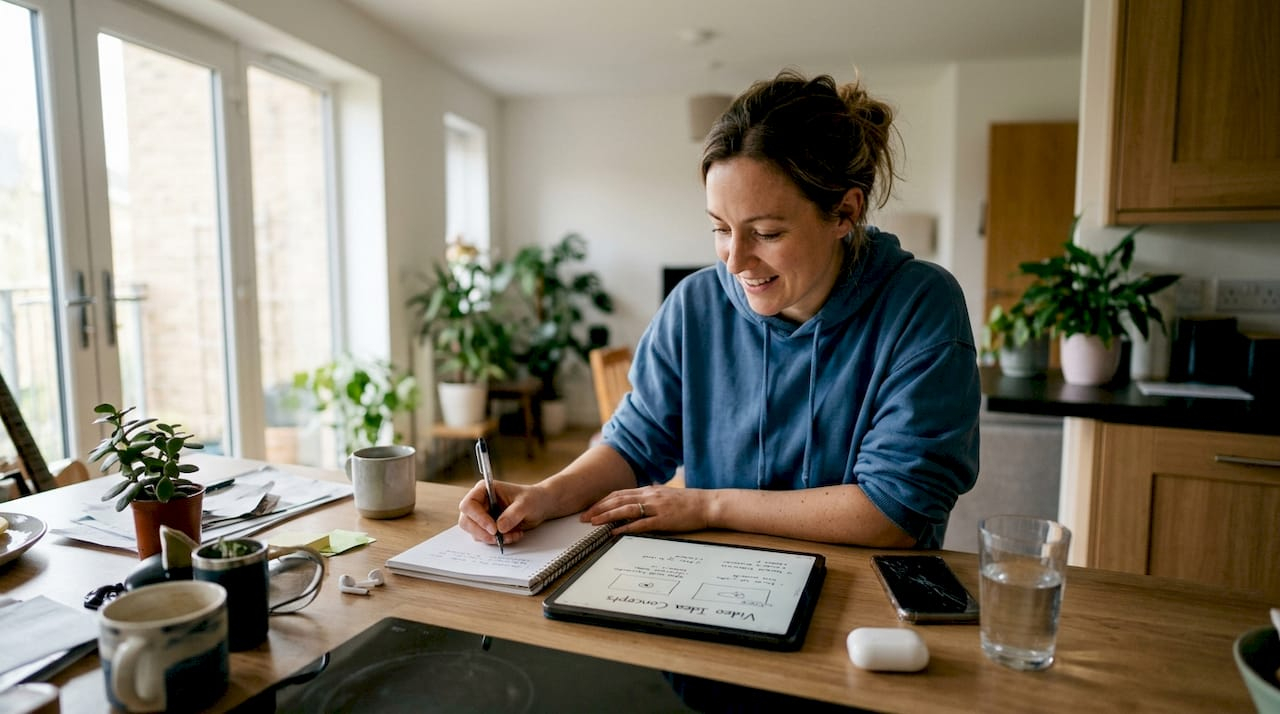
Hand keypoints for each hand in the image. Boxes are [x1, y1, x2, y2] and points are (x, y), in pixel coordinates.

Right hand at [457, 480, 553, 546]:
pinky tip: (514, 535)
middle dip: (482, 532)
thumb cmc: (532, 498)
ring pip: (474, 532)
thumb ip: (513, 514)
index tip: (493, 528)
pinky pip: (485, 538)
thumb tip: (500, 527)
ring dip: (492, 538)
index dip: (478, 518)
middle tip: (498, 538)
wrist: (539, 506)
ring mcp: (482, 516)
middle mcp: (479, 502)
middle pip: (466, 521)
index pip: (469, 505)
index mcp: (484, 489)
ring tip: (512, 535)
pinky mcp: (487, 527)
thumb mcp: (525, 504)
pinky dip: (498, 541)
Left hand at [581, 485, 710, 534]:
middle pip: (617, 500)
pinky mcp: (663, 520)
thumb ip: (650, 500)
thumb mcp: (665, 497)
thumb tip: (634, 506)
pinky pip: (641, 524)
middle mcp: (650, 496)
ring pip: (625, 509)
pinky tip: (615, 532)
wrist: (708, 504)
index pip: (619, 494)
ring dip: (607, 516)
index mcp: (649, 490)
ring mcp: (656, 507)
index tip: (590, 509)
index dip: (603, 501)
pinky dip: (625, 527)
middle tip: (583, 517)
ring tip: (593, 523)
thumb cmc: (688, 503)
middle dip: (598, 508)